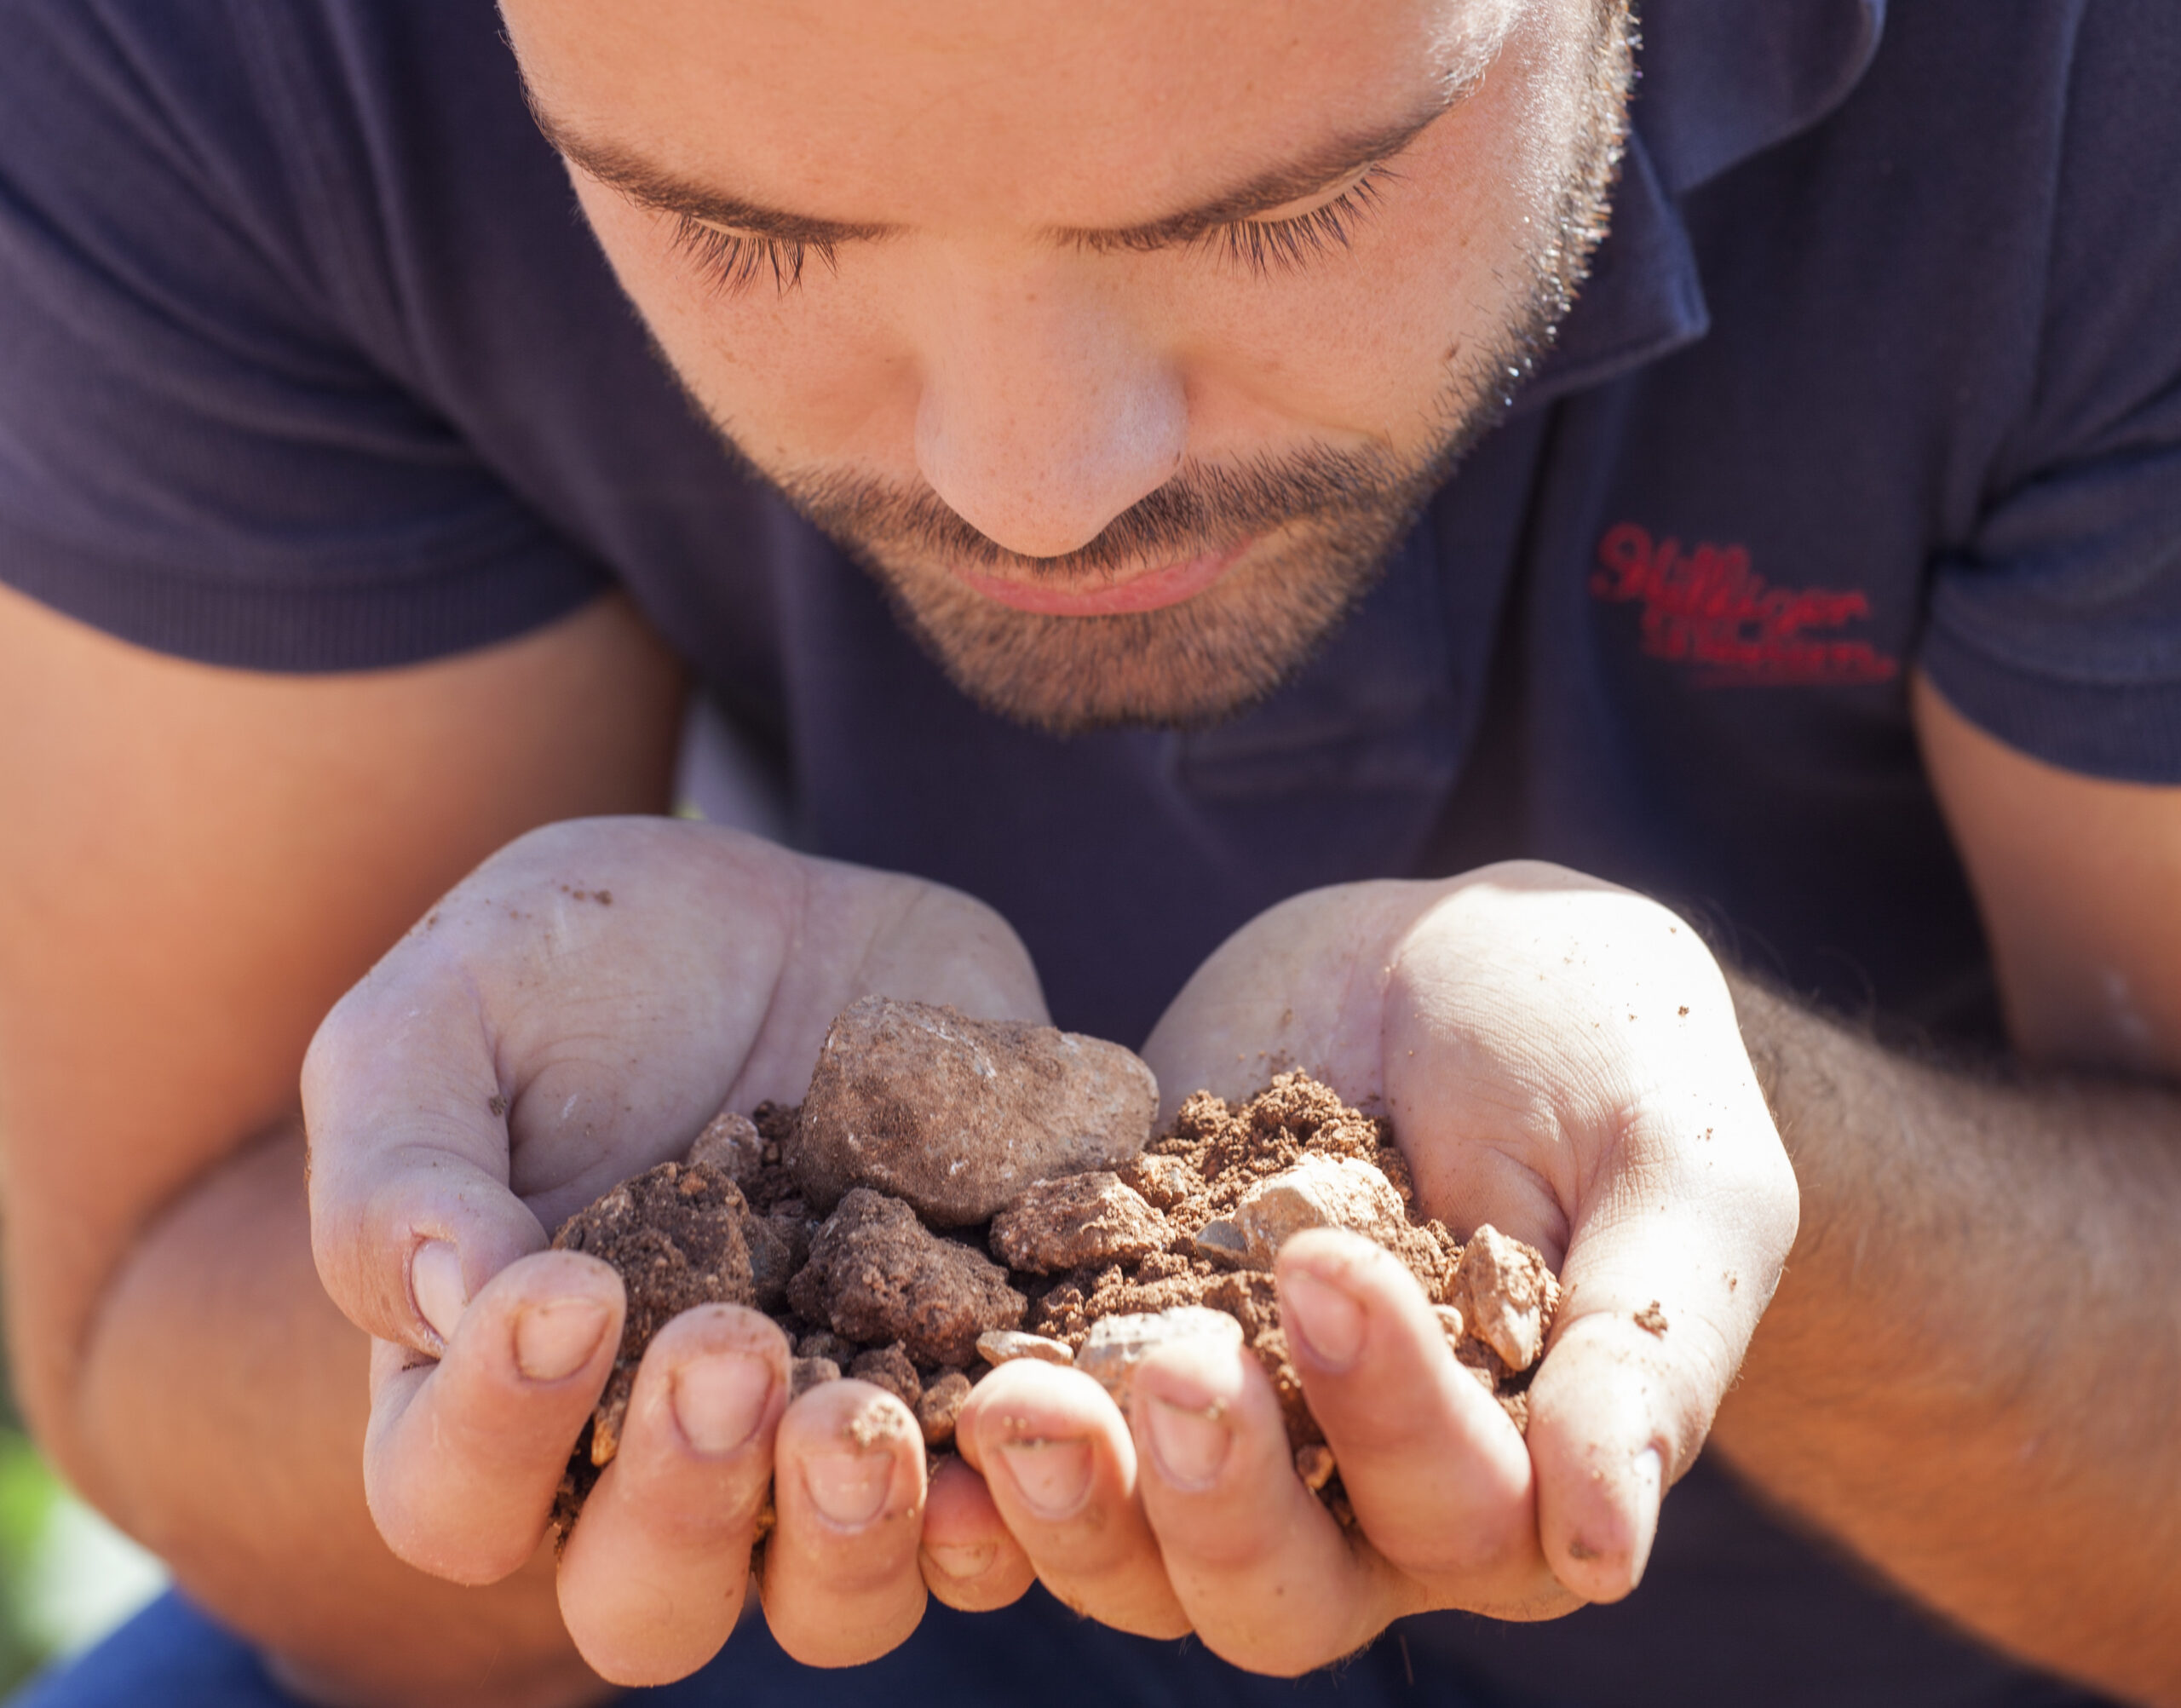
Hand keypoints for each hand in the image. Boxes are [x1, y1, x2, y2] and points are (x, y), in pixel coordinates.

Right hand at [303, 817, 1045, 1684]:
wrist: (771, 910)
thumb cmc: (571, 962)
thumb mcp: (444, 1016)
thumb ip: (404, 1166)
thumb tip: (452, 1304)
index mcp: (496, 1394)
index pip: (455, 1498)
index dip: (500, 1430)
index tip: (566, 1286)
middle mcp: (657, 1461)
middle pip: (648, 1601)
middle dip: (688, 1506)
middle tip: (729, 1353)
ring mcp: (825, 1438)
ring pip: (839, 1600)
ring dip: (856, 1536)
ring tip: (867, 1415)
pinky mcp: (967, 1385)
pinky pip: (1016, 1501)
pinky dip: (1032, 1481)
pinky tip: (1034, 1403)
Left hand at [948, 861, 1797, 1673]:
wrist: (1461, 965)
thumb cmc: (1613, 1059)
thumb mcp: (1677, 1173)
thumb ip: (1649, 1346)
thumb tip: (1608, 1544)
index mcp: (1525, 1484)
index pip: (1462, 1511)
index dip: (1392, 1418)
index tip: (1329, 1270)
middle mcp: (1365, 1507)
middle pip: (1277, 1583)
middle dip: (1214, 1490)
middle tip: (1162, 1363)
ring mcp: (1224, 1443)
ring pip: (1135, 1555)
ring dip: (1071, 1496)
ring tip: (1009, 1392)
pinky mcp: (1111, 1356)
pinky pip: (1036, 1444)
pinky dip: (974, 1431)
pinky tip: (910, 1380)